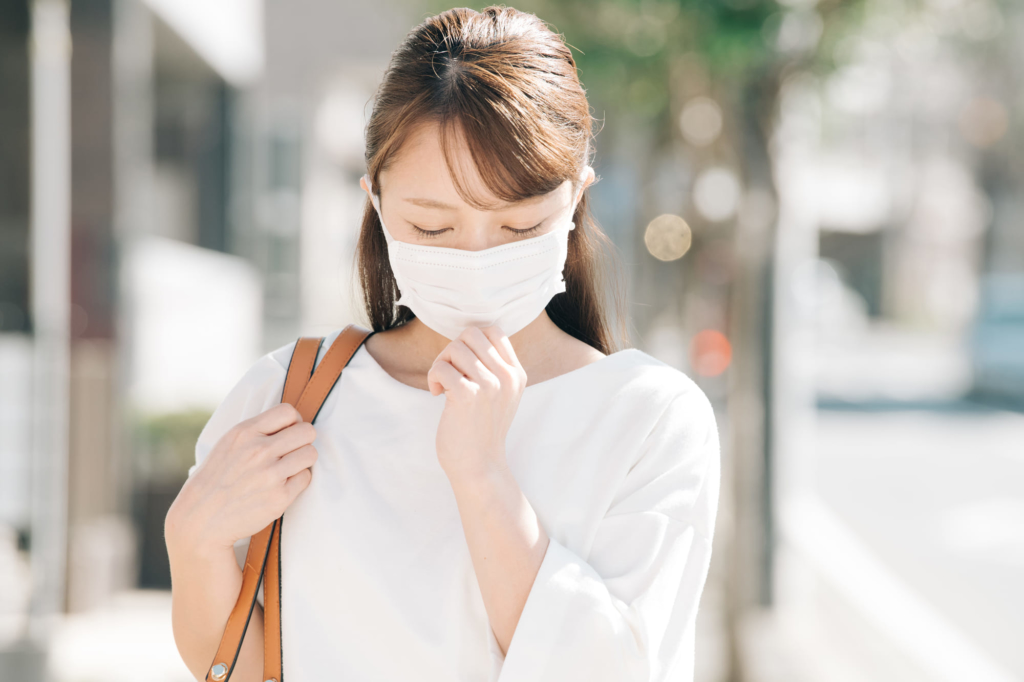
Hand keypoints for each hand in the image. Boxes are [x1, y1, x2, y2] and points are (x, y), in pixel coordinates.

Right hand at [165, 403, 318, 555]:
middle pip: (307, 431)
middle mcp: (259, 450)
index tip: (288, 433)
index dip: (294, 421)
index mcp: (245, 432)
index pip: (288, 411)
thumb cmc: (217, 479)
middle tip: (292, 452)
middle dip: (303, 440)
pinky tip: (283, 485)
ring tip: (288, 468)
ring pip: (311, 454)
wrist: (201, 518)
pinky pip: (306, 478)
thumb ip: (257, 431)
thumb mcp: (228, 444)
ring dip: (303, 461)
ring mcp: (270, 474)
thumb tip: (292, 422)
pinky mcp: (279, 497)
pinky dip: (298, 481)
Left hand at [427, 326, 526, 480]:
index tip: (464, 364)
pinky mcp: (467, 395)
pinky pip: (441, 367)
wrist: (479, 466)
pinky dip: (433, 378)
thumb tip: (466, 337)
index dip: (471, 342)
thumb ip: (493, 367)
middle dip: (453, 350)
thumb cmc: (482, 429)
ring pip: (454, 348)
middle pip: (471, 334)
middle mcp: (507, 377)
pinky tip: (437, 394)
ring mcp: (489, 385)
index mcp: (516, 374)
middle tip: (449, 373)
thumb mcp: (501, 395)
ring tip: (443, 386)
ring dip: (441, 365)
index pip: (493, 331)